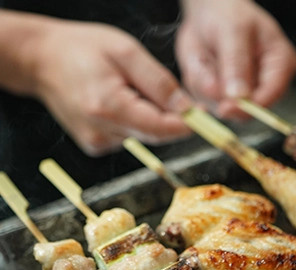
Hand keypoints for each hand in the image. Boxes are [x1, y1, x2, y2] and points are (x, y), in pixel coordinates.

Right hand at [32, 20, 191, 155]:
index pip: (160, 129)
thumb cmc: (81, 49)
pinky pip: (128, 136)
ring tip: (133, 91)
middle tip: (174, 97)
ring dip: (150, 118)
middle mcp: (101, 132)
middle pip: (154, 134)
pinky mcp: (95, 145)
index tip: (202, 116)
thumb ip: (159, 83)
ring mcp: (96, 142)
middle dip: (170, 119)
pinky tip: (121, 103)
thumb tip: (185, 109)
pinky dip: (135, 121)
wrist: (42, 61)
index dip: (186, 125)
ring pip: (143, 136)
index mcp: (108, 107)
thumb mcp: (126, 52)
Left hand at [176, 0, 295, 118]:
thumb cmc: (228, 15)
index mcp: (279, 65)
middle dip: (219, 95)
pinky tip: (199, 65)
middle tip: (204, 70)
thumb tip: (239, 96)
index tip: (227, 107)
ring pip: (219, 106)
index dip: (250, 106)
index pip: (272, 94)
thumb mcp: (233, 30)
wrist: (205, 16)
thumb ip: (236, 63)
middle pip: (245, 109)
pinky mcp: (219, 98)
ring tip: (204, 58)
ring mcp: (240, 95)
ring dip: (203, 85)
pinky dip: (195, 85)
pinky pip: (203, 102)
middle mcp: (262, 85)